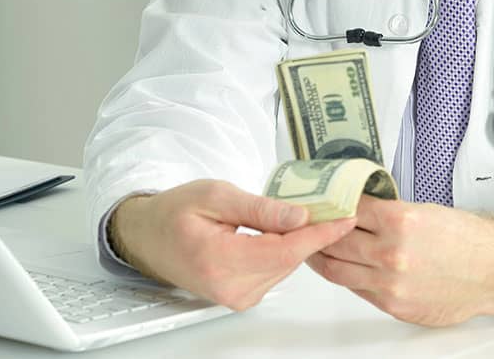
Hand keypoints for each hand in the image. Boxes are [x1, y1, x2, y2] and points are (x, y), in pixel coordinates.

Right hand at [109, 180, 355, 309]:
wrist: (148, 237)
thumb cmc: (175, 212)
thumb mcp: (215, 196)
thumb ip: (259, 208)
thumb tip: (299, 217)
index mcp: (219, 260)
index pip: (285, 251)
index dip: (319, 235)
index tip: (345, 219)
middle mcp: (230, 287)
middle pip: (289, 259)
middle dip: (312, 232)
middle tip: (327, 204)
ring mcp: (236, 297)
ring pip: (285, 266)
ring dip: (298, 240)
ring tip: (302, 213)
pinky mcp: (241, 297)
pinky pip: (275, 271)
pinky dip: (284, 250)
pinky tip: (280, 231)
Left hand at [306, 197, 493, 326]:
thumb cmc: (468, 238)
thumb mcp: (425, 211)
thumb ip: (388, 214)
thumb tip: (358, 212)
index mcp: (400, 221)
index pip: (348, 208)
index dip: (331, 204)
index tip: (322, 201)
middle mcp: (391, 252)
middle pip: (335, 239)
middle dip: (318, 230)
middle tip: (307, 223)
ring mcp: (391, 282)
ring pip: (337, 269)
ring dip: (320, 257)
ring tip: (312, 247)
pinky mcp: (394, 305)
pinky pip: (357, 289)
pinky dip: (344, 276)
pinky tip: (340, 267)